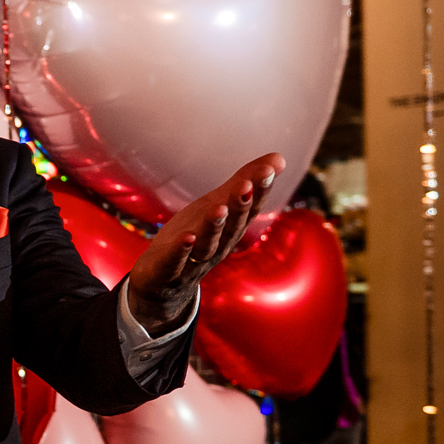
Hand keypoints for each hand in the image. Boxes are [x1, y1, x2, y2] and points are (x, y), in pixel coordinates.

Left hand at [126, 153, 286, 332]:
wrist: (164, 285)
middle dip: (240, 206)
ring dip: (214, 227)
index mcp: (230, 230)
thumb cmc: (195, 238)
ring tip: (219, 209)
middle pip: (232, 227)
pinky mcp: (168, 271)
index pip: (249, 210)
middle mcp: (218, 246)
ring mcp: (193, 261)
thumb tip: (279, 158)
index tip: (268, 170)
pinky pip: (176, 262)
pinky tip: (186, 238)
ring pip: (207, 244)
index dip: (259, 191)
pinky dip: (181, 251)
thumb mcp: (217, 206)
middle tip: (246, 185)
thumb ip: (243, 182)